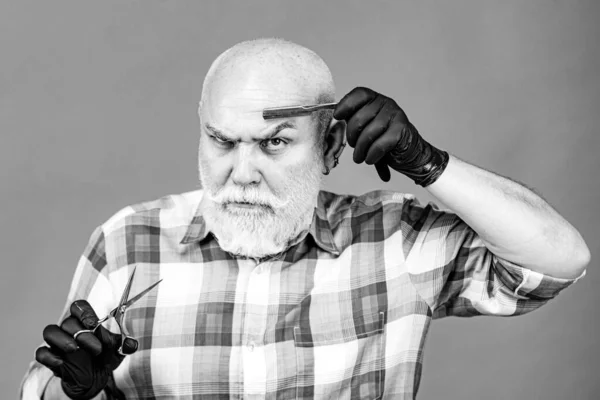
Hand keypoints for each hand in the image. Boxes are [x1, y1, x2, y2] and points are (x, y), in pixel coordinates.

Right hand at [36, 300, 136, 399]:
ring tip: (74, 349)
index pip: (79, 306)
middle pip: (68, 321)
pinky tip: (61, 363)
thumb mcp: (117, 351)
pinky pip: (41, 352)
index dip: (84, 312)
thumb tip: (132, 344)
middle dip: (82, 334)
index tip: (94, 323)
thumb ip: (125, 345)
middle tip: (96, 348)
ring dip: (62, 339)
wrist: (94, 379)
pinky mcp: (50, 358)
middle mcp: (70, 329)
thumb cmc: (104, 357)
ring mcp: (58, 343)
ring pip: (50, 331)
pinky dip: (48, 356)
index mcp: (85, 322)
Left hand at [333, 87, 448, 186]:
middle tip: (354, 147)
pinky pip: (379, 144)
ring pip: (368, 133)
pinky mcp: (401, 131)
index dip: (346, 104)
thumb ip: (353, 121)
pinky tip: (371, 159)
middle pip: (359, 117)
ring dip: (361, 150)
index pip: (359, 94)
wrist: (410, 154)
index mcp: (376, 100)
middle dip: (352, 136)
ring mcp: (396, 116)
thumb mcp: (366, 128)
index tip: (337, 116)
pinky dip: (372, 155)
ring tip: (360, 158)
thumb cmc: (384, 140)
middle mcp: (386, 104)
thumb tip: (333, 116)